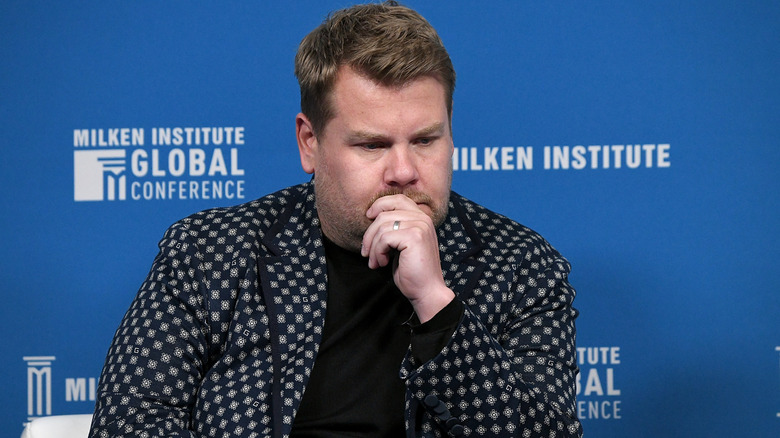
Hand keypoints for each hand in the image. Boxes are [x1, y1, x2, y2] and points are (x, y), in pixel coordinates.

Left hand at [361, 194, 453, 322]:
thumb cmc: (412, 271)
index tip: (368, 218)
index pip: (397, 199)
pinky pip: (384, 238)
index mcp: (421, 218)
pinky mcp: (414, 237)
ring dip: (372, 246)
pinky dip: (377, 252)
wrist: (426, 291)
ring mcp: (420, 226)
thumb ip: (394, 228)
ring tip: (376, 262)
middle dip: (370, 234)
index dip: (379, 205)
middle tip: (366, 252)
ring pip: (382, 226)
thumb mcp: (401, 245)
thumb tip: (371, 217)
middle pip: (384, 213)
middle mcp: (423, 219)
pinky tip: (382, 263)